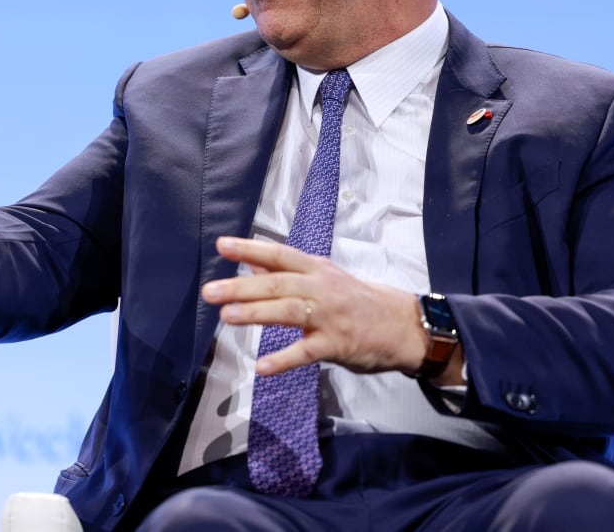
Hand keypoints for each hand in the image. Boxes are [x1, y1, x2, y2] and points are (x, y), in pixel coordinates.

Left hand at [204, 236, 431, 377]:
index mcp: (317, 269)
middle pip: (277, 284)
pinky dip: (283, 359)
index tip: (221, 245)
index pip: (279, 255)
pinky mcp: (337, 344)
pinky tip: (261, 367)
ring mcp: (330, 316)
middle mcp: (321, 288)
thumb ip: (288, 274)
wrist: (403, 326)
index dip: (250, 249)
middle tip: (210, 291)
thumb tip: (251, 265)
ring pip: (289, 312)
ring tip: (227, 317)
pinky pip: (306, 352)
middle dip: (241, 287)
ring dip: (256, 314)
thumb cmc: (359, 301)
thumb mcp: (325, 279)